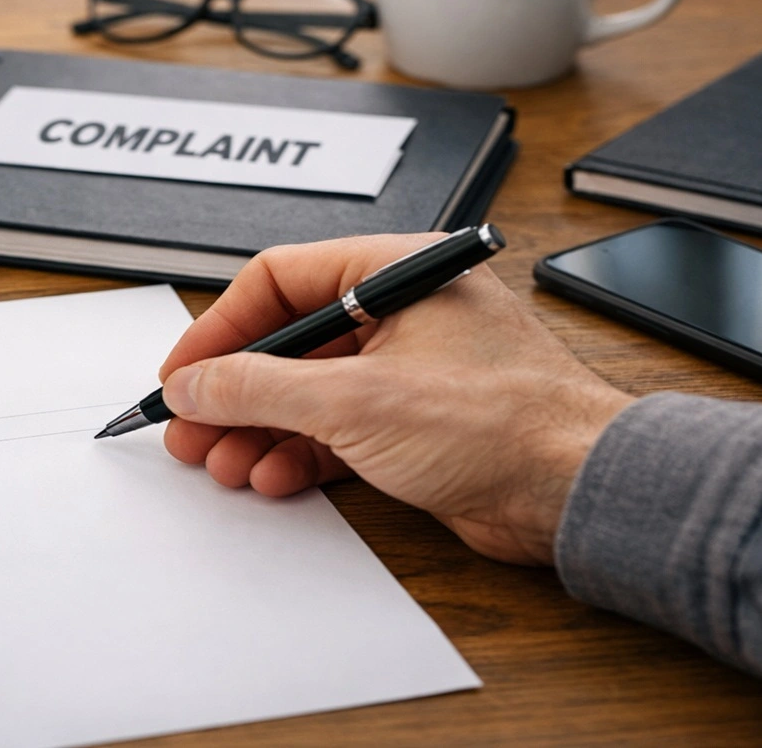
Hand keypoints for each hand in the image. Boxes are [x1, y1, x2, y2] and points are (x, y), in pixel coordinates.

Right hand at [158, 233, 632, 565]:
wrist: (579, 491)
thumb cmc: (505, 422)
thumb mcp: (353, 400)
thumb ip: (259, 387)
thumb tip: (195, 382)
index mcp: (394, 270)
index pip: (278, 281)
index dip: (220, 328)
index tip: (182, 372)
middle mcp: (401, 312)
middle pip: (287, 340)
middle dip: (233, 391)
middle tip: (191, 429)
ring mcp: (408, 368)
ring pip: (308, 390)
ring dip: (260, 429)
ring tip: (225, 464)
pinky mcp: (416, 422)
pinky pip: (336, 428)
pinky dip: (300, 452)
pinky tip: (273, 476)